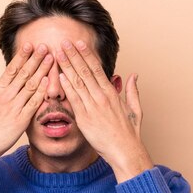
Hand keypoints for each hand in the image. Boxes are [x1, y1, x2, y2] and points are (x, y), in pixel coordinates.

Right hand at [0, 42, 52, 169]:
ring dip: (41, 71)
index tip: (30, 45)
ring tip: (50, 59)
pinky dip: (41, 92)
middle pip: (23, 73)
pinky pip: (33, 103)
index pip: (11, 69)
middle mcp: (5, 96)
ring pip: (30, 85)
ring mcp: (13, 108)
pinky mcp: (20, 120)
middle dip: (35, 59)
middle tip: (45, 46)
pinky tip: (48, 82)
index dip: (21, 56)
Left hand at [56, 39, 152, 181]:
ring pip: (77, 82)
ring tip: (57, 53)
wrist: (125, 151)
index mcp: (112, 93)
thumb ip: (132, 91)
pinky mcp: (85, 118)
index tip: (79, 43)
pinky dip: (66, 86)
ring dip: (66, 66)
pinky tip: (59, 76)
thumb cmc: (129, 133)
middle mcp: (102, 96)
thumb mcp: (135, 109)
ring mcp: (93, 106)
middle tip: (64, 42)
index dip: (87, 54)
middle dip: (73, 55)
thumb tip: (133, 75)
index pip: (97, 68)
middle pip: (85, 71)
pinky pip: (74, 99)